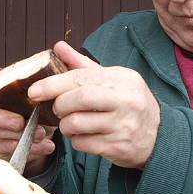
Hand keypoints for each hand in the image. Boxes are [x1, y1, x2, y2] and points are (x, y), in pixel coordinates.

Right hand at [0, 70, 56, 174]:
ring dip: (18, 135)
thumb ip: (41, 85)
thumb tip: (51, 81)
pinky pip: (6, 148)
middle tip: (20, 123)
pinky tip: (45, 146)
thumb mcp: (42, 92)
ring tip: (42, 134)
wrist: (45, 128)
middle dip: (0, 118)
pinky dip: (28, 148)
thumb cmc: (39, 102)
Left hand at [27, 41, 159, 168]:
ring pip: (77, 124)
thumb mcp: (112, 80)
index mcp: (122, 79)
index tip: (34, 91)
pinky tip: (83, 136)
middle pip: (79, 99)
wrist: (158, 136)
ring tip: (70, 123)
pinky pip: (84, 144)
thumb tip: (58, 46)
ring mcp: (123, 125)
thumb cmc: (128, 104)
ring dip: (65, 125)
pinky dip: (76, 140)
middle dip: (59, 105)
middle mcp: (126, 100)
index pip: (81, 78)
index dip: (53, 84)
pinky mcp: (118, 146)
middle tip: (57, 109)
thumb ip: (83, 66)